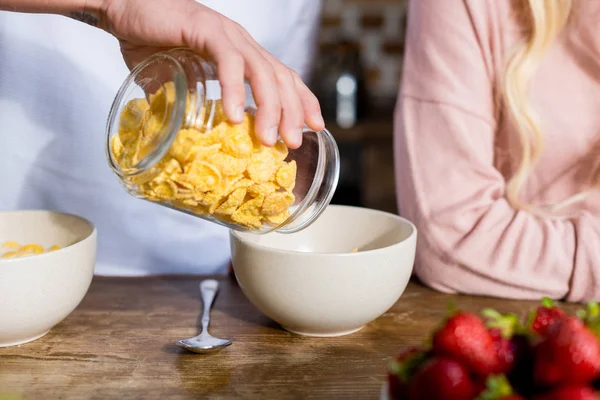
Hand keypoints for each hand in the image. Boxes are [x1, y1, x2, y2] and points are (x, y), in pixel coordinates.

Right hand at [101, 0, 323, 148]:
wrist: (122, 9)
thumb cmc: (151, 41)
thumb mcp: (180, 82)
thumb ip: (192, 105)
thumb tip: (192, 136)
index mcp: (243, 54)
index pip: (282, 77)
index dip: (303, 101)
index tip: (315, 126)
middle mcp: (242, 43)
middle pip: (280, 77)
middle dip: (293, 112)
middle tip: (295, 142)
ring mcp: (227, 35)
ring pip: (261, 72)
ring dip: (269, 107)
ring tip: (268, 138)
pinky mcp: (207, 29)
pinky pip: (229, 62)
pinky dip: (234, 89)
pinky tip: (236, 116)